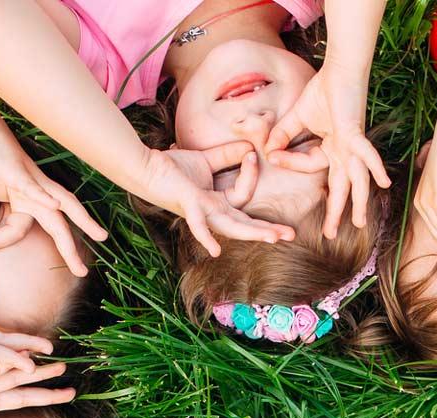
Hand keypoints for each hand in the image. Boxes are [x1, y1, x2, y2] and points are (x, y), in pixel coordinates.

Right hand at [0, 128, 108, 275]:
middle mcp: (36, 196)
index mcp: (26, 203)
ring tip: (100, 236)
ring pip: (63, 204)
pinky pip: (34, 186)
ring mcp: (33, 183)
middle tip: (82, 271)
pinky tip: (54, 206)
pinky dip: (43, 196)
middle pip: (58, 226)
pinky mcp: (21, 171)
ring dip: (82, 220)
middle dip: (70, 249)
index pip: (16, 232)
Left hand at [141, 144, 295, 256]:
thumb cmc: (171, 167)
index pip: (244, 196)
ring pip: (231, 227)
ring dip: (253, 234)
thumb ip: (226, 156)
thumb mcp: (206, 160)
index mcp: (216, 204)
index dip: (251, 175)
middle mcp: (211, 212)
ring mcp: (201, 212)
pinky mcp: (189, 206)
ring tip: (274, 239)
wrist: (146, 166)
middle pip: (244, 225)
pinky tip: (215, 251)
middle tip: (291, 235)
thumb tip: (249, 147)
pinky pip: (198, 225)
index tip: (251, 153)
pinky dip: (206, 237)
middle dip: (269, 230)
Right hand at [263, 66, 390, 237]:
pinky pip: (365, 152)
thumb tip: (268, 151)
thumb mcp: (297, 117)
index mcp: (333, 148)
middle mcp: (345, 151)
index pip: (309, 165)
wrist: (340, 69)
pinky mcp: (355, 132)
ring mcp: (352, 144)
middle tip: (330, 235)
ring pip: (356, 178)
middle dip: (336, 211)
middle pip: (341, 186)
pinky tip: (384, 182)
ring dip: (358, 201)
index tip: (272, 156)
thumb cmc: (324, 89)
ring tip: (359, 223)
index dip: (289, 163)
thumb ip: (283, 134)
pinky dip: (375, 166)